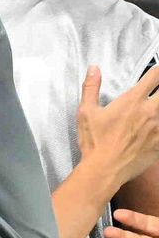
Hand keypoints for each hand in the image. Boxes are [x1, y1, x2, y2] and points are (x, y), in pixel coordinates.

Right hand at [77, 64, 158, 188]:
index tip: (156, 70)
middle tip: (158, 88)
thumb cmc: (95, 141)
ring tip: (154, 109)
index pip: (153, 76)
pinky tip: (156, 127)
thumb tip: (94, 68)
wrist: (105, 169)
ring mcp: (158, 128)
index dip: (157, 70)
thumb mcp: (86, 112)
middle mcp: (150, 111)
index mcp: (133, 101)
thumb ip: (91, 87)